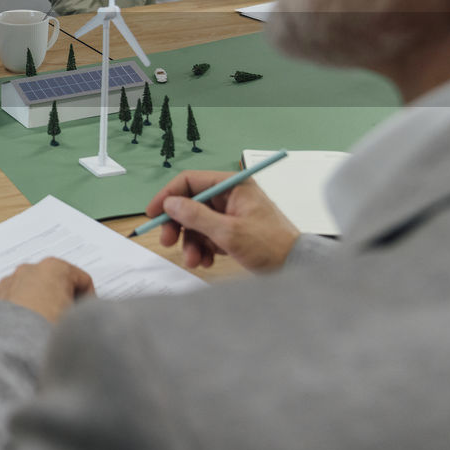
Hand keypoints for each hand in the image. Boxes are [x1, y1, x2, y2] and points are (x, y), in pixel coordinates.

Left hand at [0, 257, 94, 324]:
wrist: (7, 348)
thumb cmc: (42, 331)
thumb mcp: (77, 321)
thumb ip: (86, 315)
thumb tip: (86, 320)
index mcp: (54, 268)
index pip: (83, 281)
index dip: (88, 302)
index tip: (84, 315)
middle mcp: (29, 270)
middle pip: (56, 285)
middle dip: (62, 302)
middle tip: (65, 323)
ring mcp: (9, 282)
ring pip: (34, 293)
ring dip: (41, 307)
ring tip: (43, 329)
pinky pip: (15, 301)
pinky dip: (21, 312)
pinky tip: (25, 330)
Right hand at [145, 171, 300, 273]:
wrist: (297, 268)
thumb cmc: (270, 246)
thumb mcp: (229, 232)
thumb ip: (196, 216)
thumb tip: (170, 204)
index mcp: (233, 185)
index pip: (191, 181)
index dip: (168, 196)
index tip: (153, 213)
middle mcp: (231, 196)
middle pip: (191, 204)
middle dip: (178, 225)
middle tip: (167, 242)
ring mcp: (231, 214)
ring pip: (197, 223)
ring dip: (190, 243)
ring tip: (195, 260)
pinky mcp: (233, 231)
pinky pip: (207, 235)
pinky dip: (202, 249)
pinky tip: (207, 261)